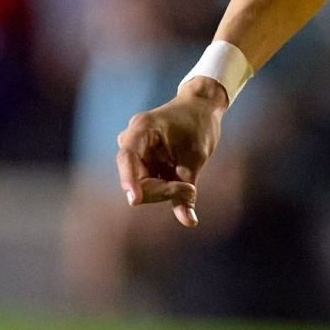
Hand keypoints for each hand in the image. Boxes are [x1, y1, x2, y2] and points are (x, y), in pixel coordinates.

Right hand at [115, 78, 225, 227]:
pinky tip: (184, 201)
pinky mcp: (140, 162)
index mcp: (142, 129)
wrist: (201, 107)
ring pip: (142, 185)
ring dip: (165, 191)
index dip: (129, 181)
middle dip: (162, 190)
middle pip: (136, 178)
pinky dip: (165, 190)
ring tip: (188, 184)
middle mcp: (131, 140)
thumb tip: (189, 222)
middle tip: (191, 189)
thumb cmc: (199, 126)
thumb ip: (186, 189)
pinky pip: (148, 184)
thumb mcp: (197, 156)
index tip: (135, 201)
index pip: (127, 157)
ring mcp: (134, 152)